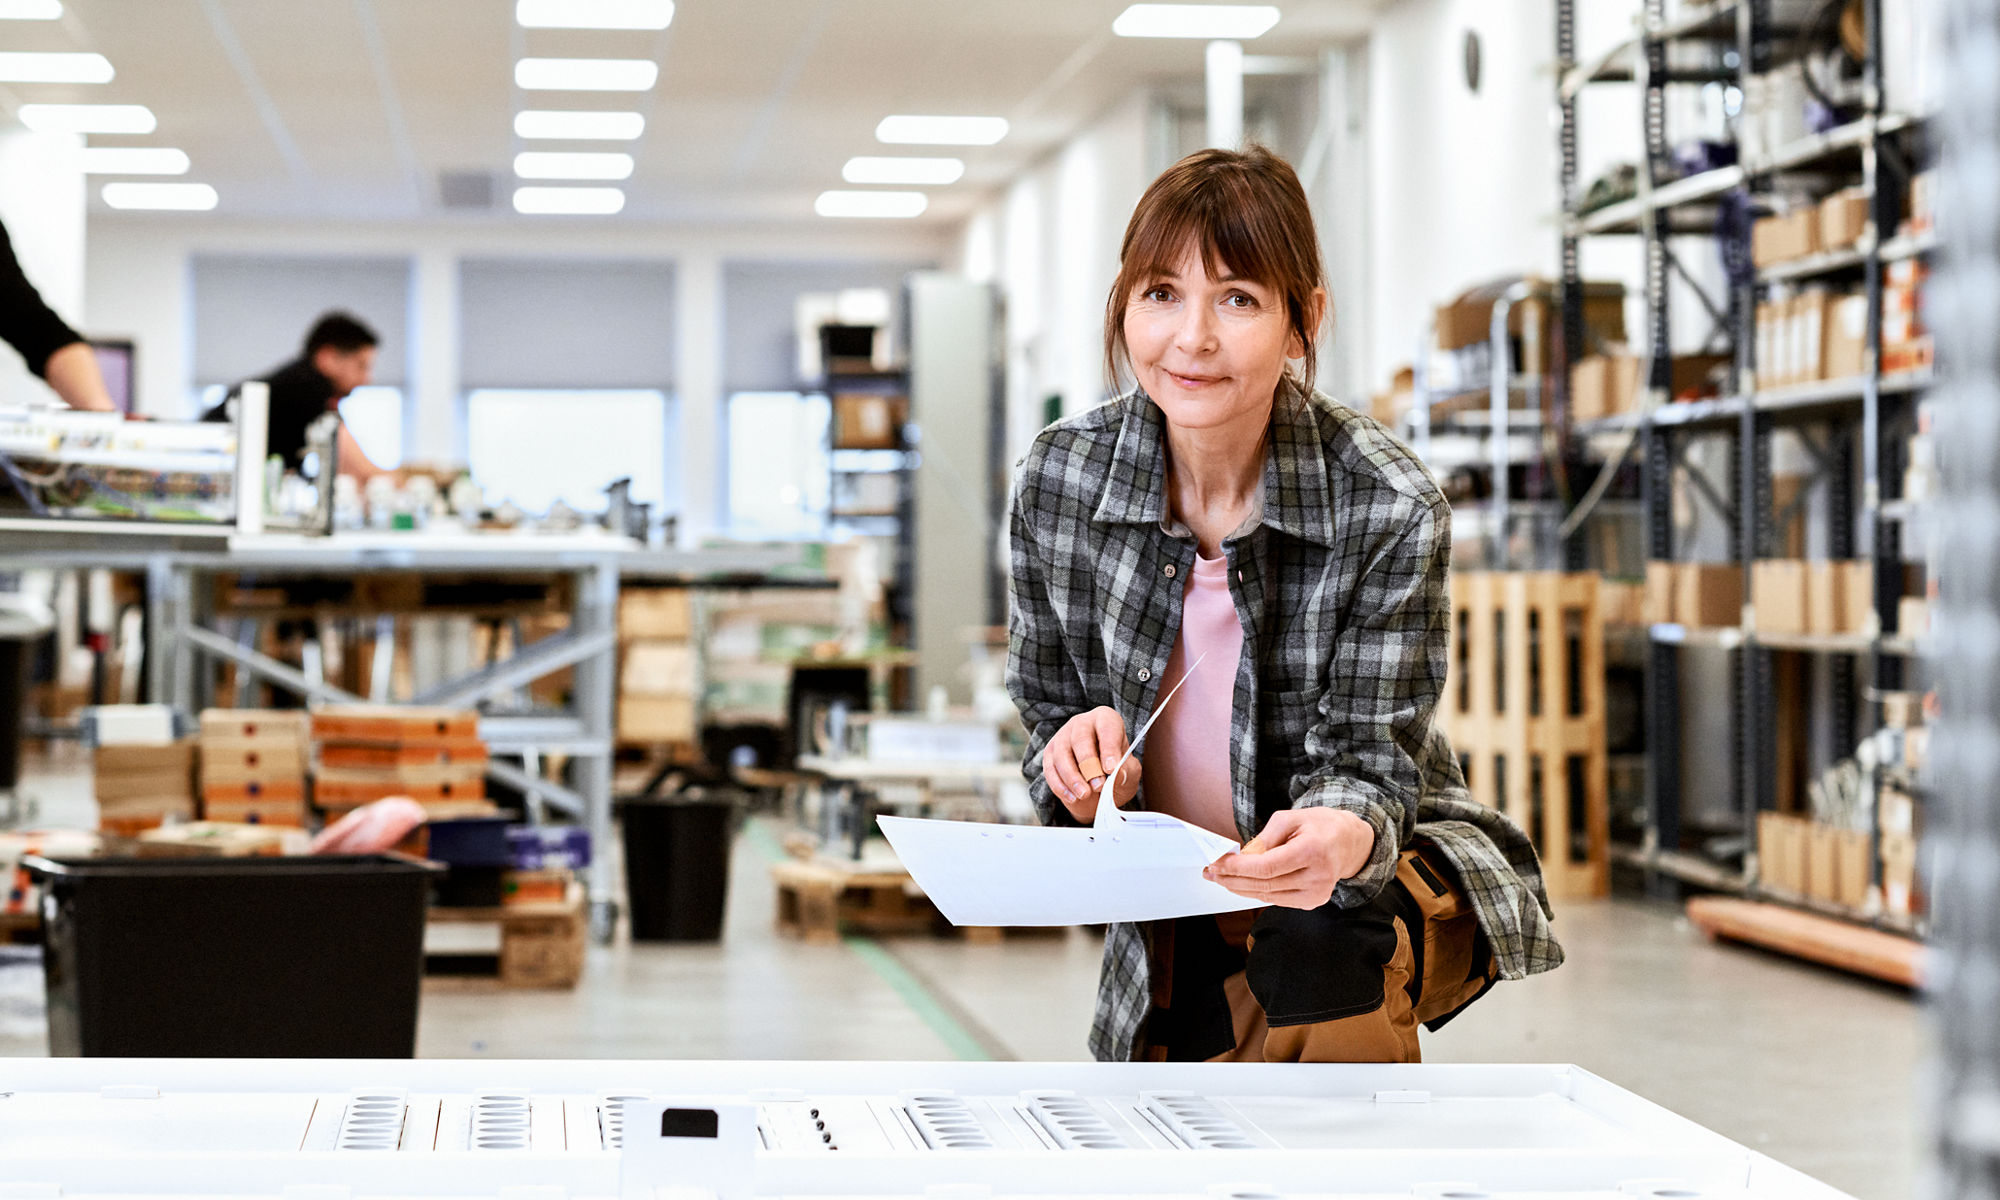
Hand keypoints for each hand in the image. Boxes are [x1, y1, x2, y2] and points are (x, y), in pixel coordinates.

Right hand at [1040, 706, 1141, 822]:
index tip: (1111, 769)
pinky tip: (1072, 798)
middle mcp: (1082, 723)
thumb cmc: (1116, 769)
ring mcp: (1062, 737)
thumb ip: (1127, 771)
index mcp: (1106, 719)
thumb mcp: (1130, 771)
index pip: (1107, 728)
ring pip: (1061, 754)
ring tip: (1085, 794)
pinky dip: (1060, 786)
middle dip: (1089, 765)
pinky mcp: (1050, 754)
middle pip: (1080, 739)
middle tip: (1098, 786)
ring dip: (1072, 777)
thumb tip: (1117, 774)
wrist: (1099, 784)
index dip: (1109, 748)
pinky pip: (1050, 769)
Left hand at [1203, 808, 1376, 908]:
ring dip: (1240, 888)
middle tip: (1210, 872)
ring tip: (1220, 878)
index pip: (1267, 867)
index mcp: (1313, 851)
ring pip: (1268, 896)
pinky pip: (1277, 899)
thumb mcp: (1289, 818)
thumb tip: (1241, 857)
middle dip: (1232, 880)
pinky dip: (1257, 892)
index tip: (1216, 863)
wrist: (1348, 842)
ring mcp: (1318, 893)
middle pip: (1265, 885)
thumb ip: (1264, 838)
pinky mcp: (1314, 902)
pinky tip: (1240, 884)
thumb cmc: (1318, 826)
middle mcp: (1318, 877)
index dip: (1238, 868)